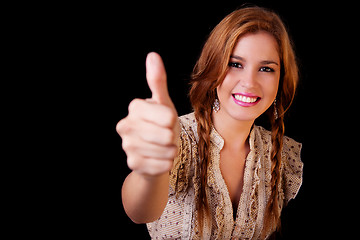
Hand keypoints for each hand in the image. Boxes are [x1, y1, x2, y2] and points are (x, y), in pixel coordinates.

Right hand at [116, 52, 179, 176]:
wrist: (155, 153)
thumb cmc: (161, 125)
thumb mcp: (163, 103)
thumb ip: (157, 81)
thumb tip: (152, 55)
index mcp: (135, 107)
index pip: (167, 116)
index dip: (172, 121)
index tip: (166, 121)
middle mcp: (126, 125)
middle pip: (165, 135)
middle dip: (172, 137)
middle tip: (166, 136)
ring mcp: (127, 146)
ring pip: (164, 151)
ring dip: (170, 151)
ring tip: (163, 147)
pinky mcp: (133, 164)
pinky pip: (161, 165)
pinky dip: (166, 163)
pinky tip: (161, 159)